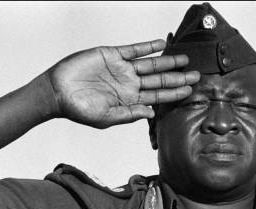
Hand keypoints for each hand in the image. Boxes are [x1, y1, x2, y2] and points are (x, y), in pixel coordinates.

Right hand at [48, 39, 199, 128]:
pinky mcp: (112, 55)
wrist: (57, 92)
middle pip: (159, 80)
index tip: (190, 92)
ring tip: (184, 60)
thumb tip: (151, 114)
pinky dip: (147, 47)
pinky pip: (133, 50)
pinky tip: (160, 44)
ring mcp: (122, 69)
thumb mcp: (106, 118)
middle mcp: (129, 84)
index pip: (157, 97)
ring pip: (150, 64)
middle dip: (178, 78)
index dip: (173, 94)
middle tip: (197, 76)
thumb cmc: (79, 109)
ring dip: (167, 61)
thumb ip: (129, 115)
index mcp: (129, 100)